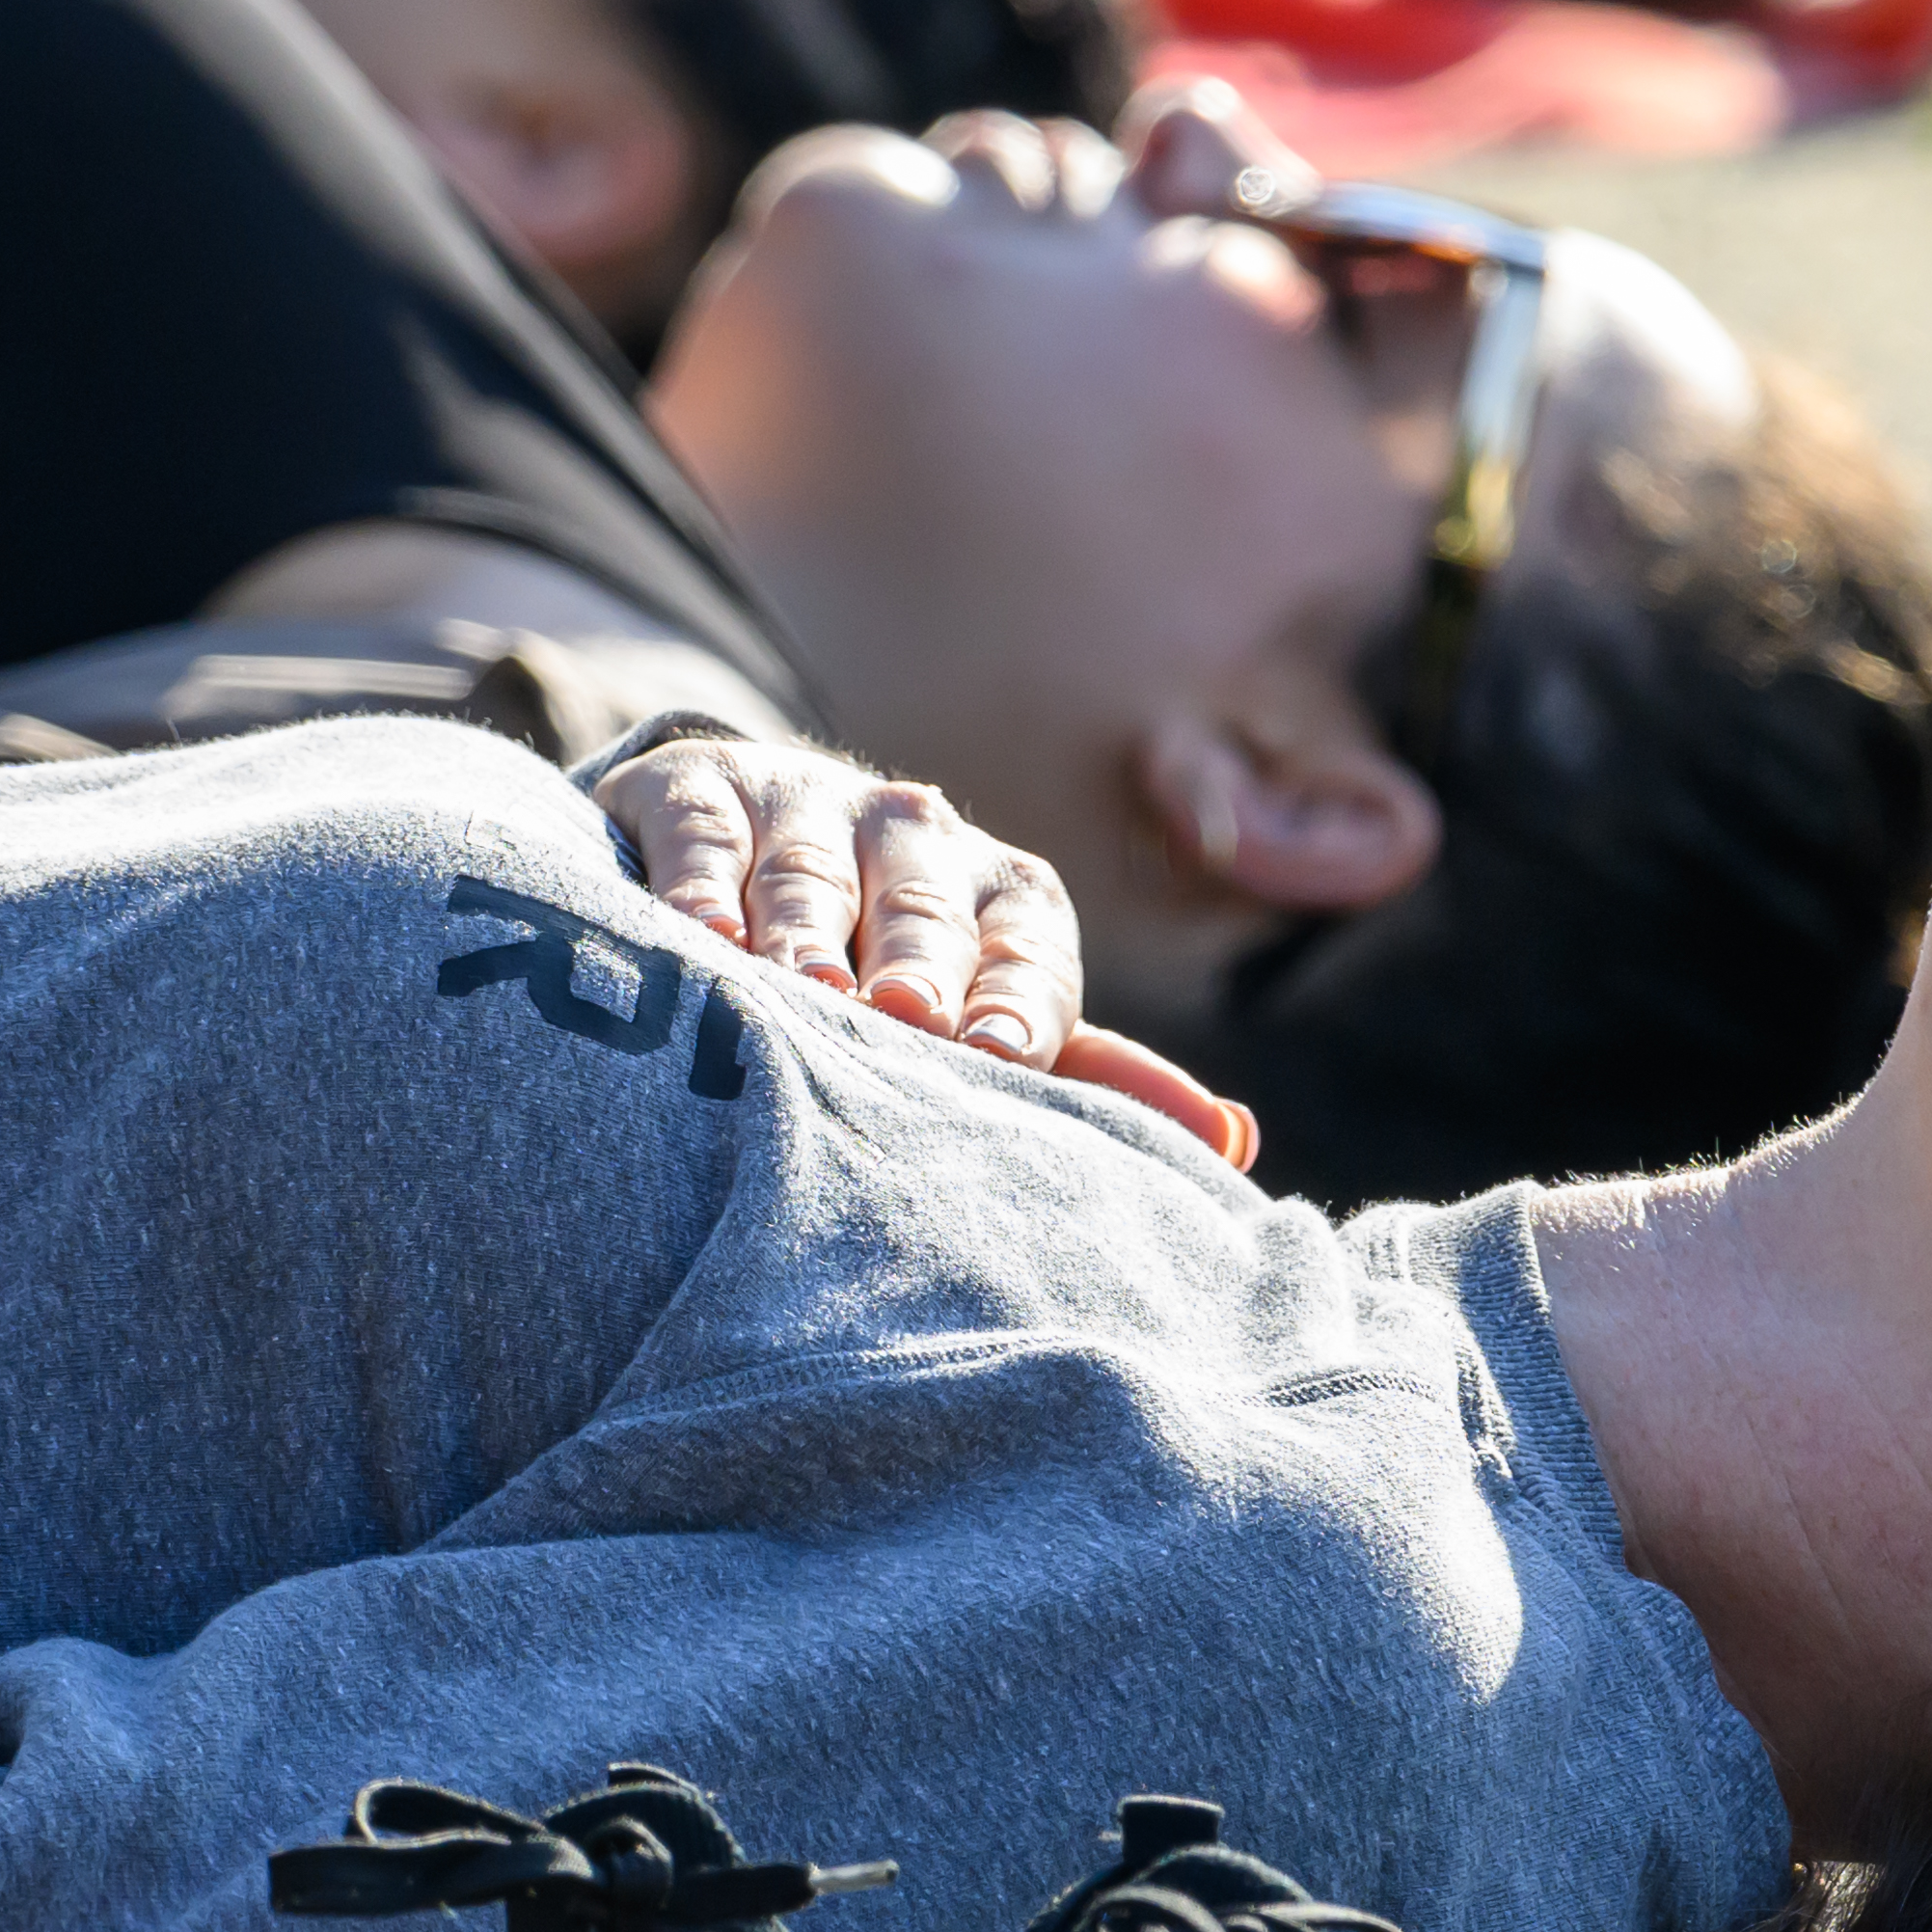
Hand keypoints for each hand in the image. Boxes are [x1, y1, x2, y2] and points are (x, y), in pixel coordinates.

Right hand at [594, 728, 1255, 1169]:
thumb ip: (1092, 1080)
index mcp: (1005, 894)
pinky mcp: (702, 790)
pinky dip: (699, 884)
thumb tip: (1236, 1141)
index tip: (995, 1057)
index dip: (1011, 1002)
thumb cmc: (886, 962)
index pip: (1023, 951)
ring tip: (793, 986)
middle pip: (921, 909)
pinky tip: (695, 935)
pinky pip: (706, 837)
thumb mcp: (990, 1013)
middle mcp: (916, 834)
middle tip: (906, 1019)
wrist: (741, 838)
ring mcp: (805, 805)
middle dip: (916, 963)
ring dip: (802, 930)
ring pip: (811, 874)